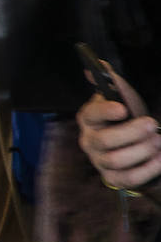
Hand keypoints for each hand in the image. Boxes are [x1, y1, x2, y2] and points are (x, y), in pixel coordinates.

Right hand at [77, 68, 160, 193]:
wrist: (131, 145)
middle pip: (105, 141)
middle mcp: (89, 141)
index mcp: (89, 118)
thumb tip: (100, 63)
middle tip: (152, 124)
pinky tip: (160, 158)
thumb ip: (111, 81)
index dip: (105, 112)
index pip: (92, 114)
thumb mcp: (120, 98)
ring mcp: (99, 161)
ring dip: (142, 150)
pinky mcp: (112, 178)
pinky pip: (128, 178)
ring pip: (117, 160)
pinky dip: (147, 169)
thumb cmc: (125, 118)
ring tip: (158, 140)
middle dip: (131, 133)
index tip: (123, 109)